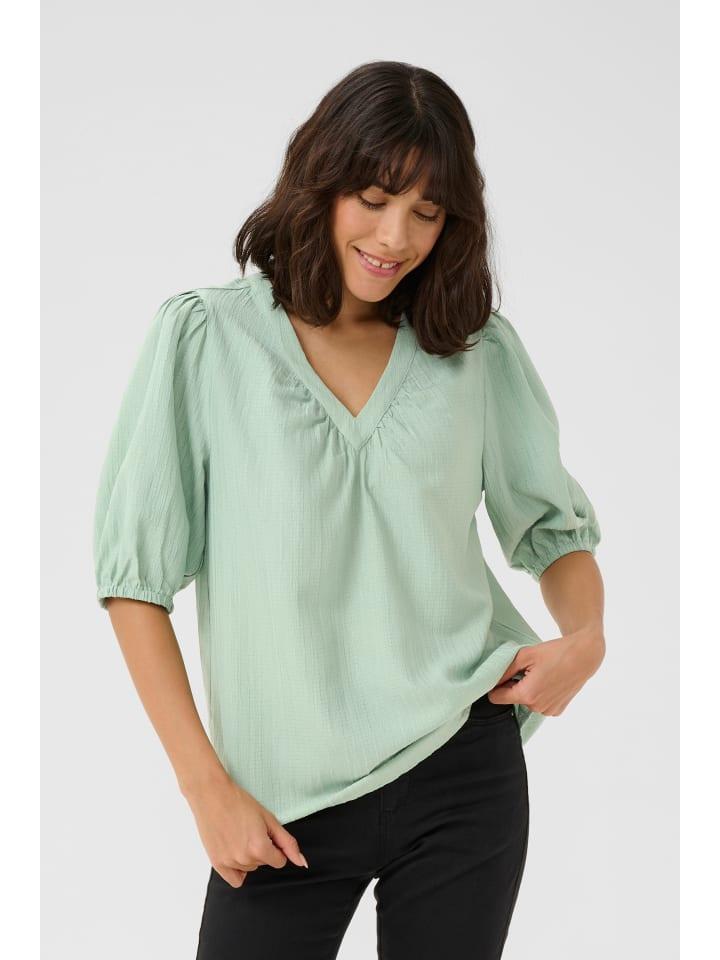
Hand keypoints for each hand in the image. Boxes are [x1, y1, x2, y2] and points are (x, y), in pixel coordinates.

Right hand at [182, 772, 309, 887]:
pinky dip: (238, 869)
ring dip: (248, 856)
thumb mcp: (269, 819)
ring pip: (250, 868)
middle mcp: (244, 858)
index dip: (275, 846)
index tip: (264, 832)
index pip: (279, 861)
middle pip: (263, 863)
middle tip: (249, 829)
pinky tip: (235, 852)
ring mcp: (229, 862)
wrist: (212, 795)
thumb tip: (302, 863)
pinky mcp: (216, 864)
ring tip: (239, 834)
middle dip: (261, 849)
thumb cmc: (240, 802)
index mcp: (259, 847)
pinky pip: (235, 880)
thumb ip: (288, 843)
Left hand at [487, 625, 605, 715]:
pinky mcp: (558, 710)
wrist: (584, 656)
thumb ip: (504, 669)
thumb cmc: (555, 652)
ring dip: (529, 690)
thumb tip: (490, 679)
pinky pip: (540, 704)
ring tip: (541, 674)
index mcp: (527, 695)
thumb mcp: (525, 655)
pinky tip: (550, 681)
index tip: (503, 675)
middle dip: (515, 685)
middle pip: (513, 699)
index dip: (496, 685)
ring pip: (527, 702)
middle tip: (528, 670)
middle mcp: (537, 707)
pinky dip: (541, 694)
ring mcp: (549, 711)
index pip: (496, 698)